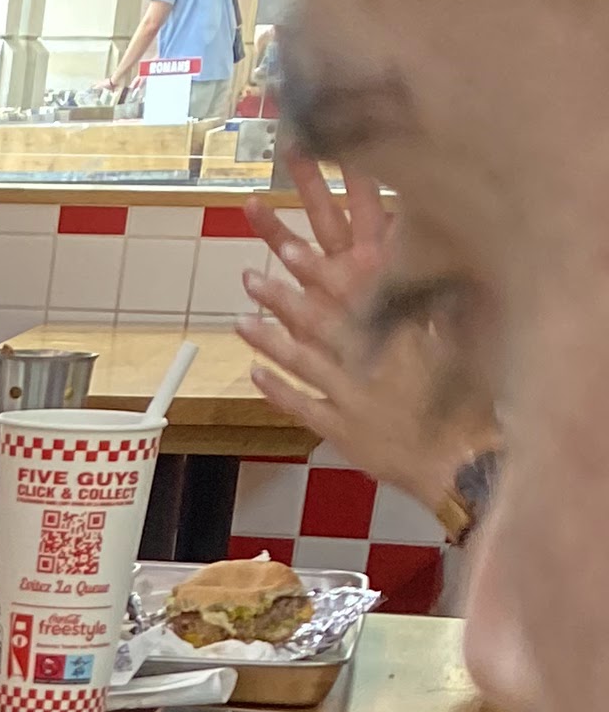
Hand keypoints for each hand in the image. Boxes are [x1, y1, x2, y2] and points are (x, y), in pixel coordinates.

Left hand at [241, 154, 488, 517]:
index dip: (319, 272)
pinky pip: (303, 406)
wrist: (463, 461)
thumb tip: (424, 274)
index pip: (353, 295)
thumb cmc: (471, 402)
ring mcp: (352, 398)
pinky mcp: (342, 431)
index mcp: (402, 335)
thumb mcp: (460, 344)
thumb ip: (434, 310)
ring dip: (269, 341)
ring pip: (304, 362)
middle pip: (319, 323)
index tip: (291, 251)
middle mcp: (371, 362)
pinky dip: (277, 390)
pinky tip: (255, 373)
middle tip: (252, 277)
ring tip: (241, 321)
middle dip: (282, 298)